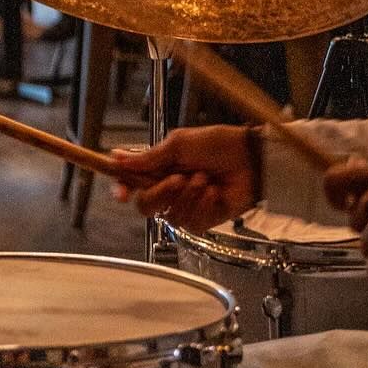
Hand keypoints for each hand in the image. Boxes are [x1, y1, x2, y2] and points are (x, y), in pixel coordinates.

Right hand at [109, 124, 258, 232]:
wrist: (249, 160)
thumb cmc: (217, 145)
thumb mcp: (179, 144)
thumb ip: (149, 157)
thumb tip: (117, 157)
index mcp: (159, 169)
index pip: (131, 184)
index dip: (122, 189)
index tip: (121, 193)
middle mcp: (169, 189)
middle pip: (146, 206)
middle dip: (161, 192)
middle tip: (179, 178)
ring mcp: (185, 206)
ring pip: (170, 215)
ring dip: (188, 195)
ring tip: (205, 179)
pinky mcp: (203, 219)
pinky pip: (191, 222)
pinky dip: (203, 205)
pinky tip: (214, 192)